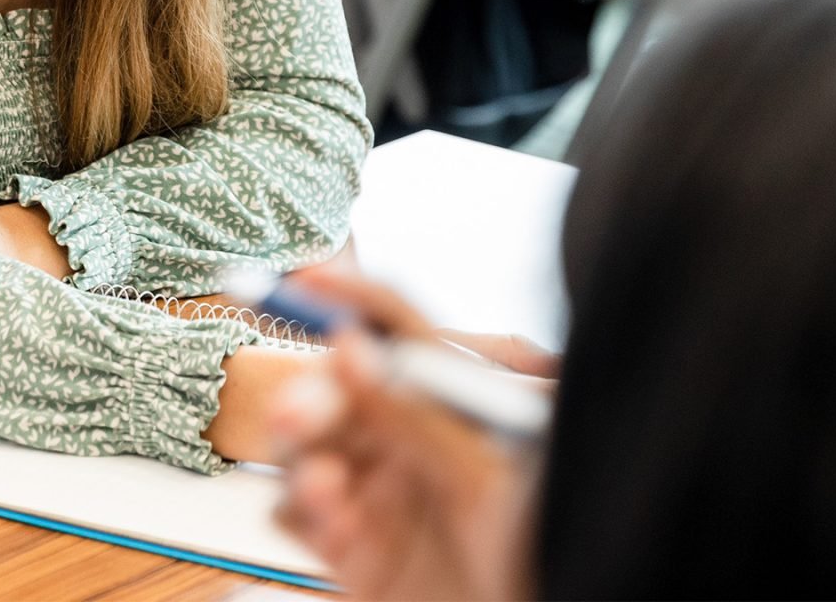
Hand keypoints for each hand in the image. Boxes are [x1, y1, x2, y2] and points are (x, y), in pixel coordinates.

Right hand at [270, 270, 542, 600]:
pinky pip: (295, 516)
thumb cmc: (540, 554)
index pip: (395, 332)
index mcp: (449, 404)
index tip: (305, 280)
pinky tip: (333, 530)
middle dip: (310, 398)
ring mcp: (375, 493)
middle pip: (335, 392)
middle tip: (297, 416)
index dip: (351, 298)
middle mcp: (406, 440)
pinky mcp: (351, 549)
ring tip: (326, 490)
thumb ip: (414, 416)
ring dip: (300, 461)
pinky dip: (301, 516)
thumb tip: (353, 349)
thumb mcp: (483, 477)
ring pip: (303, 451)